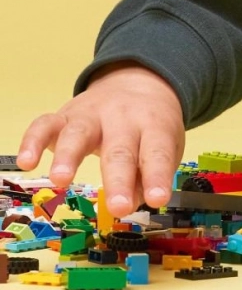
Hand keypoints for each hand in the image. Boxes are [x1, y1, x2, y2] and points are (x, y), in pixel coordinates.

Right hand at [17, 61, 184, 217]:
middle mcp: (123, 117)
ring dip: (69, 156)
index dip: (157, 176)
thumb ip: (149, 175)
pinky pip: (45, 125)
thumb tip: (135, 201)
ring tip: (62, 179)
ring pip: (79, 133)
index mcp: (155, 125)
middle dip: (119, 180)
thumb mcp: (165, 145)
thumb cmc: (151, 125)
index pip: (158, 152)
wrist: (136, 82)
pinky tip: (28, 161)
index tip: (157, 199)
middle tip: (119, 207)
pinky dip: (33, 141)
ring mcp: (92, 115)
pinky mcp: (65, 115)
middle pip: (120, 149)